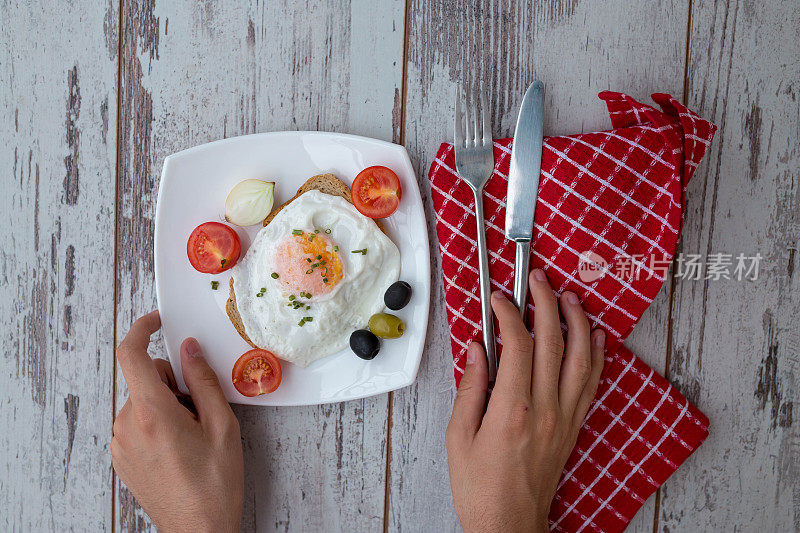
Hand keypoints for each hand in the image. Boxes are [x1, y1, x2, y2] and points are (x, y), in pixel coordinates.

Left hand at [111, 311, 243, 531]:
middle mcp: (128, 425)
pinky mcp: (122, 457)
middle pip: (146, 379)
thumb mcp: (222, 426)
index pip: (132, 355)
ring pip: (143, 401)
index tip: (156, 321)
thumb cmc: (213, 485)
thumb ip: (203, 381)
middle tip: (200, 412)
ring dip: (166, 406)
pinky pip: (138, 422)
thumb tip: (190, 350)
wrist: (198, 530)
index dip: (142, 330)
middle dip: (173, 384)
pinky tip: (179, 448)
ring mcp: (121, 443)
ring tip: (191, 436)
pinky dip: (157, 423)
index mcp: (152, 413)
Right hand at [445, 269, 604, 532]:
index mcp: (512, 409)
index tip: (498, 299)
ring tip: (569, 296)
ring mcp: (565, 417)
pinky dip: (596, 354)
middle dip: (546, 302)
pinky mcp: (574, 426)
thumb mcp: (458, 437)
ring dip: (577, 321)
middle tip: (537, 278)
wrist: (510, 525)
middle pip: (552, 341)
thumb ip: (470, 388)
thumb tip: (477, 351)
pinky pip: (592, 382)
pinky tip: (596, 335)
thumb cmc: (481, 488)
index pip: (516, 344)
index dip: (508, 313)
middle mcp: (546, 408)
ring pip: (580, 357)